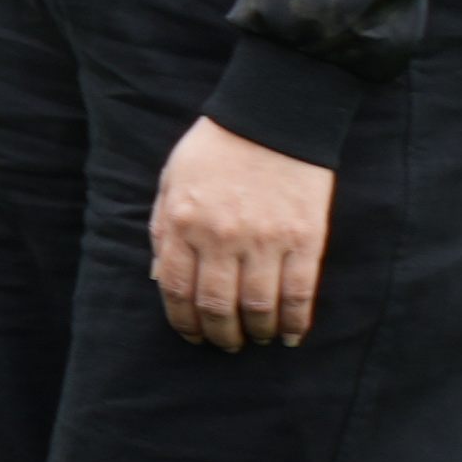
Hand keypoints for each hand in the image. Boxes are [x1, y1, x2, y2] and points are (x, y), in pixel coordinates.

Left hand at [147, 119, 333, 350]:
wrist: (272, 117)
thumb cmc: (215, 148)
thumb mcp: (171, 180)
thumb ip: (162, 227)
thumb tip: (158, 275)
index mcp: (182, 223)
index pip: (175, 289)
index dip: (182, 321)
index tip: (190, 336)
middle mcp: (220, 237)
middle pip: (216, 306)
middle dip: (218, 334)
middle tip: (224, 344)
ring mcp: (264, 240)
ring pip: (257, 307)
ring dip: (255, 333)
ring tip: (254, 339)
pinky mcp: (304, 239)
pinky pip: (298, 294)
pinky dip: (293, 322)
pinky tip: (288, 336)